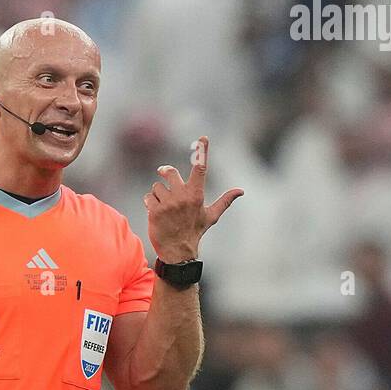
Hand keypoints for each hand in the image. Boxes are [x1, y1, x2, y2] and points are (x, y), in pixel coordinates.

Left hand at [143, 136, 242, 262]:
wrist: (178, 252)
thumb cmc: (195, 232)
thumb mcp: (211, 216)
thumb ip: (225, 201)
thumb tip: (241, 191)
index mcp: (197, 195)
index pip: (200, 168)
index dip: (202, 151)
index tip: (203, 137)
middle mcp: (182, 197)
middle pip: (170, 172)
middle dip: (166, 174)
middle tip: (163, 173)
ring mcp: (168, 204)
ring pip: (157, 187)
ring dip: (158, 195)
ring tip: (164, 208)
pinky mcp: (155, 211)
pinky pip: (149, 197)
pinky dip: (150, 204)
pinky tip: (156, 214)